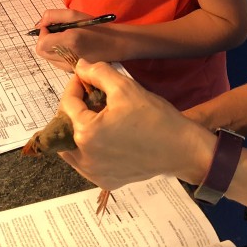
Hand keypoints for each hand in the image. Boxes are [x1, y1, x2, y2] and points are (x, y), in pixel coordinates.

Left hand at [34, 8, 99, 68]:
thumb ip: (53, 16)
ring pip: (47, 57)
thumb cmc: (97, 28)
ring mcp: (70, 66)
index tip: (53, 26)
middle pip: (41, 51)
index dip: (43, 33)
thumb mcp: (75, 15)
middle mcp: (68, 57)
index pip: (41, 43)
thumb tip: (38, 25)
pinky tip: (70, 47)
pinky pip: (56, 62)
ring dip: (51, 47)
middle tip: (58, 32)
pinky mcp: (72, 70)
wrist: (116, 44)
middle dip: (45, 40)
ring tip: (66, 40)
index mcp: (69, 41)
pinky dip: (58, 54)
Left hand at [57, 59, 211, 191]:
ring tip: (98, 116)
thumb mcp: (126, 88)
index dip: (76, 85)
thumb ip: (99, 73)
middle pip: (64, 127)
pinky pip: (87, 163)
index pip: (68, 103)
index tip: (85, 76)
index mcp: (85, 132)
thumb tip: (81, 65)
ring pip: (72, 148)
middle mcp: (83, 157)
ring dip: (79, 130)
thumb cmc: (154, 117)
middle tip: (92, 96)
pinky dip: (90, 149)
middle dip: (75, 109)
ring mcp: (93, 172)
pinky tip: (107, 137)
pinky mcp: (105, 180)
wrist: (181, 149)